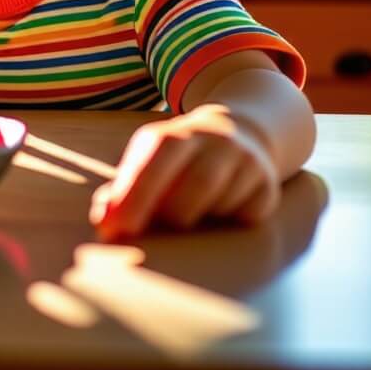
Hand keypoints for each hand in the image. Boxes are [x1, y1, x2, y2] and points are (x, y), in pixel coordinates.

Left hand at [89, 104, 279, 241]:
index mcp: (174, 134)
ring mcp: (243, 160)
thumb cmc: (178, 161)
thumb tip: (103, 223)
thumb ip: (123, 191)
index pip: (153, 161)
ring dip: (199, 219)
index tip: (113, 230)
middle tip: (152, 237)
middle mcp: (212, 140)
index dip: (132, 197)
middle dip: (169, 214)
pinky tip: (219, 219)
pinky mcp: (267, 184)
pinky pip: (248, 214)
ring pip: (221, 199)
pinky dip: (229, 224)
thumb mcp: (149, 162)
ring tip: (186, 224)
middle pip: (195, 181)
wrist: (240, 132)